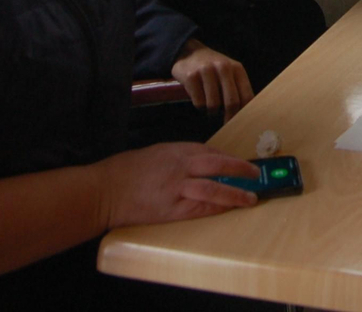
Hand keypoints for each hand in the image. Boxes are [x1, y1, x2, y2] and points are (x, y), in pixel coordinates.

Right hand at [95, 142, 260, 227]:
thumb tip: (199, 163)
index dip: (229, 158)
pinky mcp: (170, 209)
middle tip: (256, 174)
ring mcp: (176, 188)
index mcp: (176, 150)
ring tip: (250, 198)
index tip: (241, 164)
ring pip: (214, 188)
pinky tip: (228, 209)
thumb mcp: (155, 153)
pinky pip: (199, 207)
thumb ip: (178, 157)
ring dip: (235, 193)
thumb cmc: (126, 170)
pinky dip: (216, 208)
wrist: (105, 190)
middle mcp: (180, 166)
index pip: (210, 151)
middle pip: (218, 165)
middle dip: (240, 169)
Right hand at [171, 38, 253, 124]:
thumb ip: (238, 88)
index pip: (247, 96)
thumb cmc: (213, 68)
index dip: (244, 113)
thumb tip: (245, 114)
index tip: (240, 123)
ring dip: (212, 112)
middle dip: (229, 117)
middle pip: (231, 102)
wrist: (188, 52)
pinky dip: (199, 106)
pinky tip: (199, 98)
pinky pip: (199, 103)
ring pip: (213, 105)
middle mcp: (223, 68)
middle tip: (225, 123)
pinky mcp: (191, 77)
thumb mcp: (229, 72)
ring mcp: (206, 71)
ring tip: (210, 107)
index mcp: (237, 68)